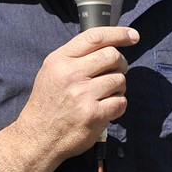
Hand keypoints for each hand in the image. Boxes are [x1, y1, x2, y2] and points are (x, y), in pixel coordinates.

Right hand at [17, 26, 138, 157]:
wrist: (38, 137)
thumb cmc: (48, 103)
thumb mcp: (51, 71)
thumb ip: (75, 56)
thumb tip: (108, 45)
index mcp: (60, 60)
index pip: (95, 37)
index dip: (118, 34)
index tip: (133, 36)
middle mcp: (71, 74)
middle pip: (112, 56)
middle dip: (120, 63)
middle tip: (116, 71)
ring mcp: (83, 95)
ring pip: (119, 79)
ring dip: (118, 86)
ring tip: (105, 94)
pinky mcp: (94, 115)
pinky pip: (120, 102)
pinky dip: (118, 104)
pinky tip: (106, 108)